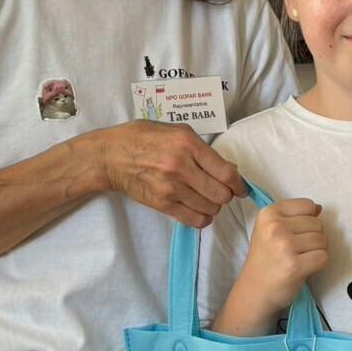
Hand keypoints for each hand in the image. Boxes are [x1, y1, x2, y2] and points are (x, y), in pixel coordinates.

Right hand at [97, 120, 243, 226]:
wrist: (110, 157)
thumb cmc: (142, 138)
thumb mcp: (175, 131)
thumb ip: (202, 148)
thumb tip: (228, 168)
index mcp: (188, 144)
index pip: (226, 172)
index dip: (239, 184)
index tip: (241, 187)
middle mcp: (181, 167)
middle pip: (221, 194)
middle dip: (226, 195)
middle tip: (221, 192)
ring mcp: (171, 188)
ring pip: (210, 208)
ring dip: (214, 206)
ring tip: (206, 199)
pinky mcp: (162, 204)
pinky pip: (194, 220)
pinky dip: (202, 218)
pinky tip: (199, 210)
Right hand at [241, 198, 329, 312]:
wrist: (254, 290)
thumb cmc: (266, 259)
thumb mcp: (270, 230)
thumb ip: (293, 216)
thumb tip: (319, 208)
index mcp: (269, 213)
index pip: (307, 205)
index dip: (307, 220)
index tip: (294, 233)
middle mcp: (275, 227)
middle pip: (317, 223)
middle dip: (312, 237)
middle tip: (295, 251)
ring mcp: (285, 246)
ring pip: (323, 240)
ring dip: (316, 251)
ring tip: (299, 259)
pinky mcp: (295, 266)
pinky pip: (324, 257)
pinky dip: (319, 264)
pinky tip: (304, 268)